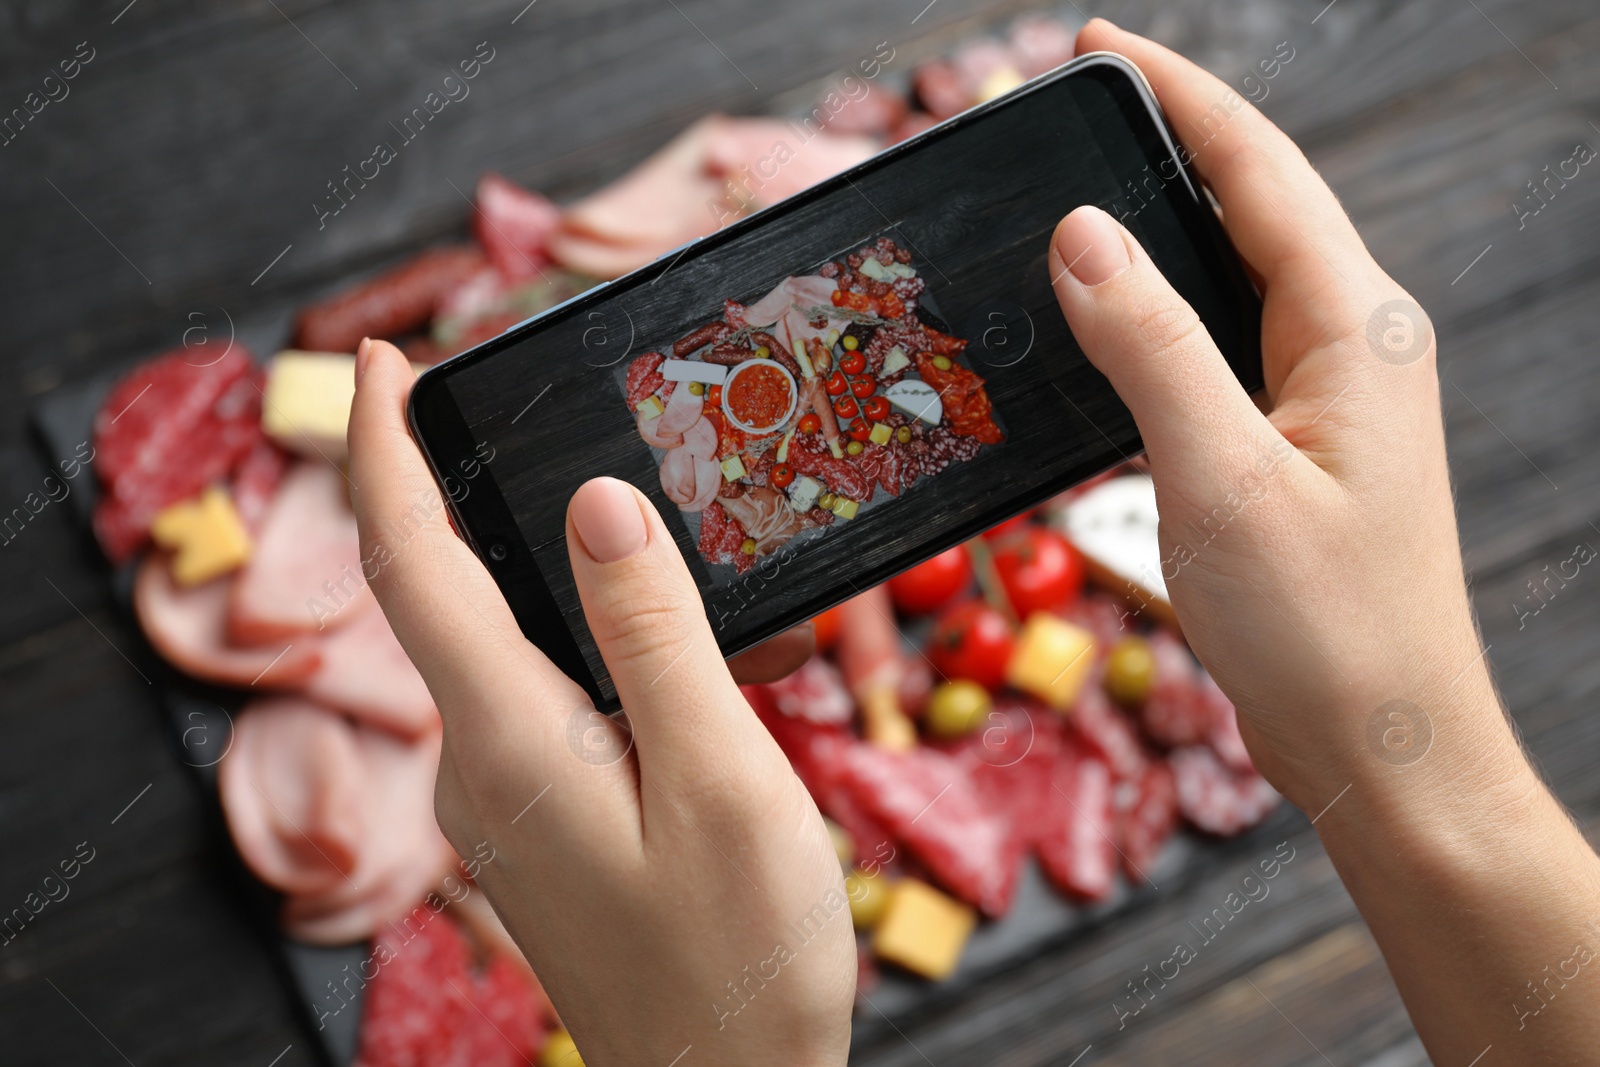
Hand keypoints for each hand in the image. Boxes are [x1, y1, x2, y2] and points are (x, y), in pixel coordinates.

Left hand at [347, 338, 853, 1066]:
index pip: (412, 563)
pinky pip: (560, 699)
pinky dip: (615, 653)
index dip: (385, 450)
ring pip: (523, 644)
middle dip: (483, 495)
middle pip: (458, 590)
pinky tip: (698, 660)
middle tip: (551, 423)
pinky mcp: (547, 819)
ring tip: (671, 565)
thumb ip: (654, 634)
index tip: (385, 361)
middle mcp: (484, 761)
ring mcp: (510, 796)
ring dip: (579, 582)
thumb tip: (596, 504)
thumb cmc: (738, 957)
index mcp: (509, 737)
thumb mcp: (720, 779)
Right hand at [1053, 23, 1599, 1064]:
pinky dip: (1157, 314)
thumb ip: (1151, 346)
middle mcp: (1352, 344)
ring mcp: (1328, 396)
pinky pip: (1221, 344)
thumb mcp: (1220, 479)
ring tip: (1067, 201)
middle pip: (1250, 204)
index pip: (1258, 170)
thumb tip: (1081, 233)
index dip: (1174, 96)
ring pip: (1233, 275)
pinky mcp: (1295, 445)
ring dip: (1156, 229)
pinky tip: (1103, 326)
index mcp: (1355, 328)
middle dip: (1160, 145)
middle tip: (1061, 119)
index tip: (1090, 47)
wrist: (1383, 749)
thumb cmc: (1323, 629)